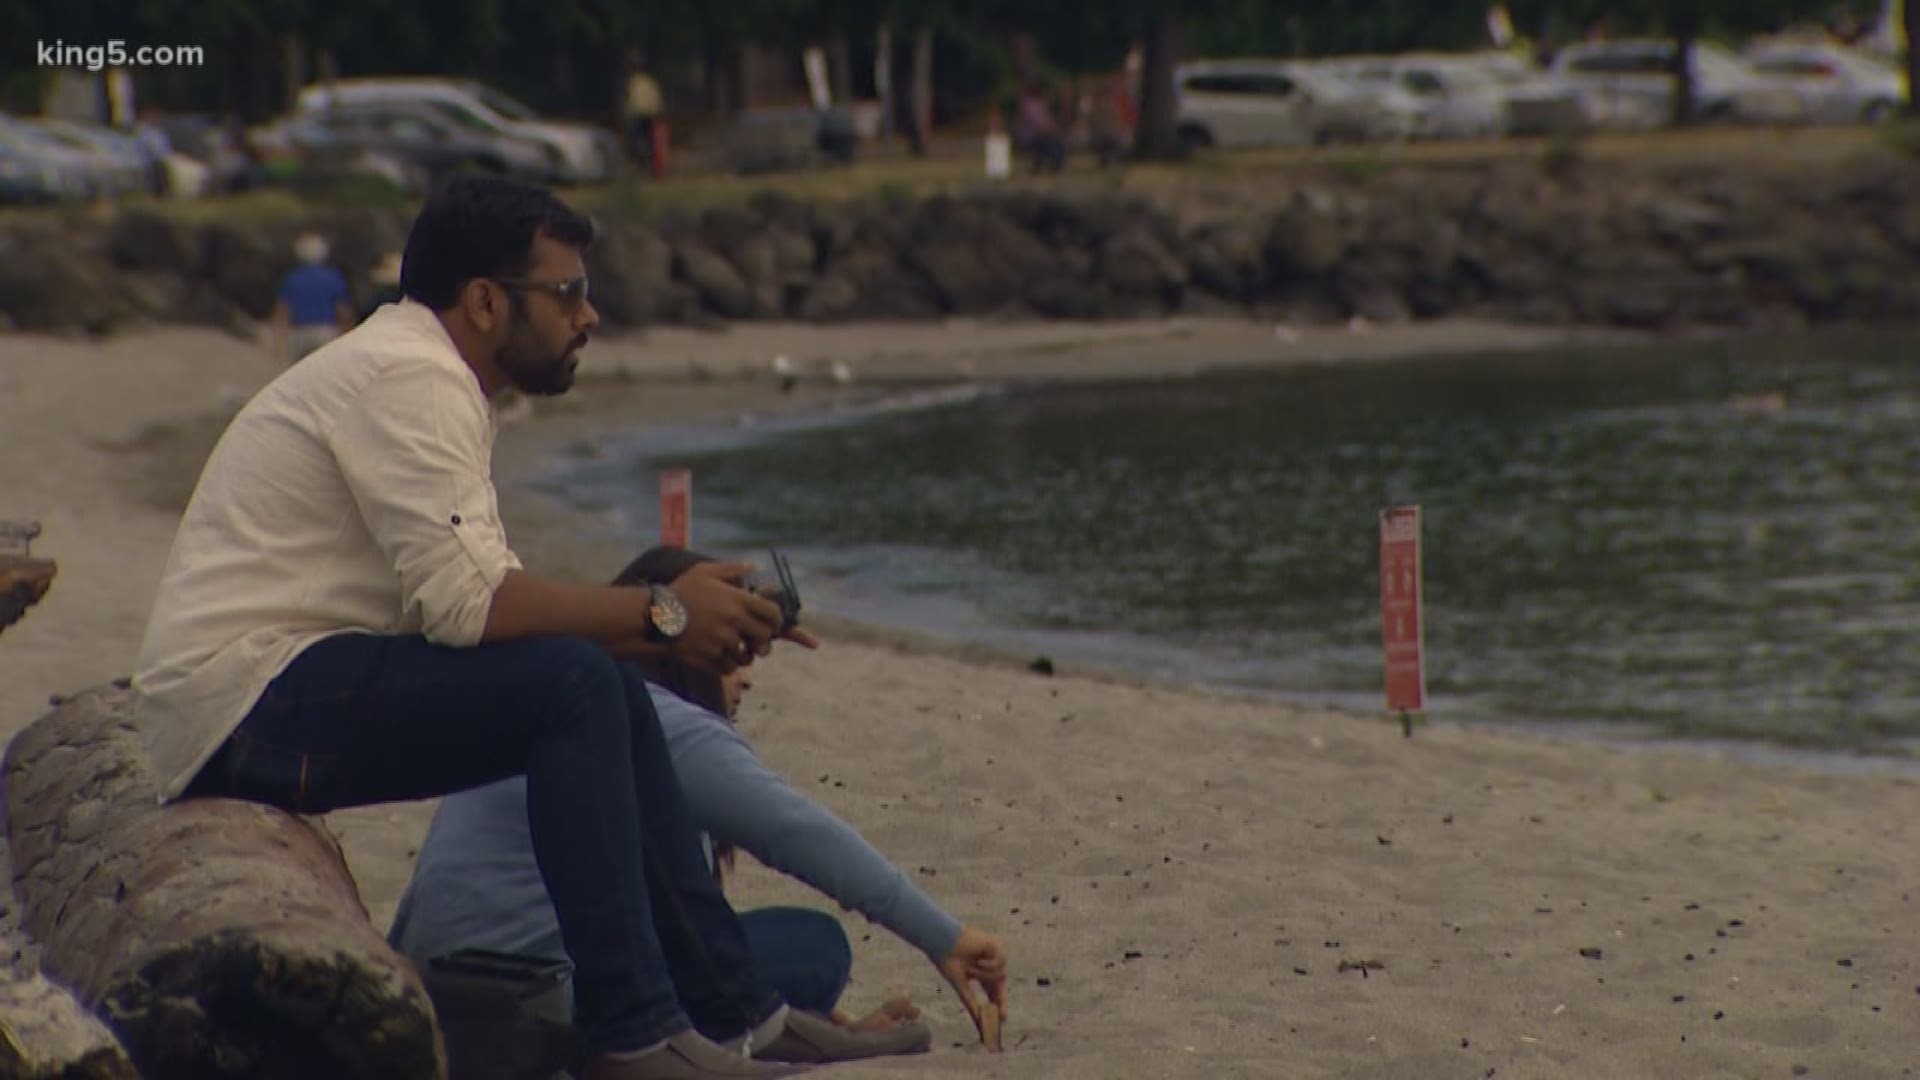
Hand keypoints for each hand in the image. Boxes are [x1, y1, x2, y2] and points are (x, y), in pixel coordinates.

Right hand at [667, 560, 783, 672]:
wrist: (655, 616)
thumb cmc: (681, 591)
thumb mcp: (704, 571)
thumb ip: (732, 569)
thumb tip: (752, 567)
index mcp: (736, 600)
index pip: (772, 613)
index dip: (777, 619)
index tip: (773, 623)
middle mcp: (733, 622)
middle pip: (764, 636)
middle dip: (763, 639)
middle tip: (757, 640)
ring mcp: (722, 642)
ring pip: (747, 656)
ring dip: (744, 654)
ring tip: (738, 650)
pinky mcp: (710, 658)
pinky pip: (730, 668)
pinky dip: (729, 665)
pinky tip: (722, 658)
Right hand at [936, 927, 1007, 1044]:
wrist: (942, 941)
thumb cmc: (947, 960)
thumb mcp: (960, 984)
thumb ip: (970, 1000)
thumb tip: (977, 1019)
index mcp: (980, 973)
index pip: (992, 990)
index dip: (996, 1004)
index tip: (1000, 1019)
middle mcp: (989, 964)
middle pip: (1001, 985)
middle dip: (1001, 999)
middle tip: (1001, 1015)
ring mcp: (993, 955)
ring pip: (1000, 974)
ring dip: (985, 975)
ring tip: (971, 969)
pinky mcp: (996, 945)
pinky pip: (1001, 962)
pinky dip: (990, 965)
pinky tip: (979, 960)